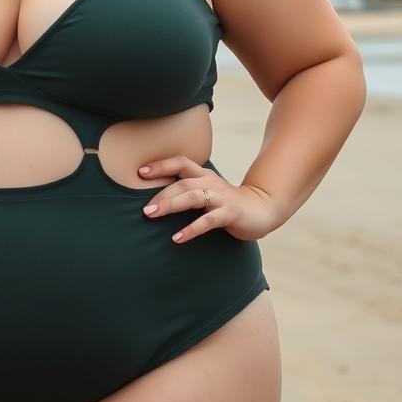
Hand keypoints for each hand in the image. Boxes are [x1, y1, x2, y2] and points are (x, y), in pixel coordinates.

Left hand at [137, 156, 278, 243]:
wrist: (261, 210)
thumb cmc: (227, 203)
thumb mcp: (206, 192)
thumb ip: (186, 191)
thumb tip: (155, 199)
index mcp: (204, 175)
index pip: (181, 163)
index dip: (161, 165)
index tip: (140, 172)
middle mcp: (211, 182)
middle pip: (183, 182)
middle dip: (161, 194)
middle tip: (144, 209)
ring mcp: (221, 197)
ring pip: (193, 196)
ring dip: (171, 205)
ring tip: (152, 214)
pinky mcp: (230, 213)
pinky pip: (208, 220)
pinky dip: (191, 229)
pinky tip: (177, 238)